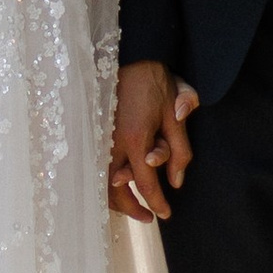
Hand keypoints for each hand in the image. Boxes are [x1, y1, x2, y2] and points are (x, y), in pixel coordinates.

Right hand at [109, 60, 198, 221]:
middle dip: (131, 208)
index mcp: (136, 140)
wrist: (129, 55)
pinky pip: (94, 165)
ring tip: (130, 205)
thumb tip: (177, 182)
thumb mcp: (174, 115)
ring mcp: (99, 138)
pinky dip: (102, 181)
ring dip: (114, 198)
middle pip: (115, 190)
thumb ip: (179, 150)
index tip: (165, 214)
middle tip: (147, 217)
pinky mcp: (93, 132)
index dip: (157, 203)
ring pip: (100, 180)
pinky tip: (113, 184)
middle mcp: (113, 143)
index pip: (146, 185)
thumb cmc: (155, 83)